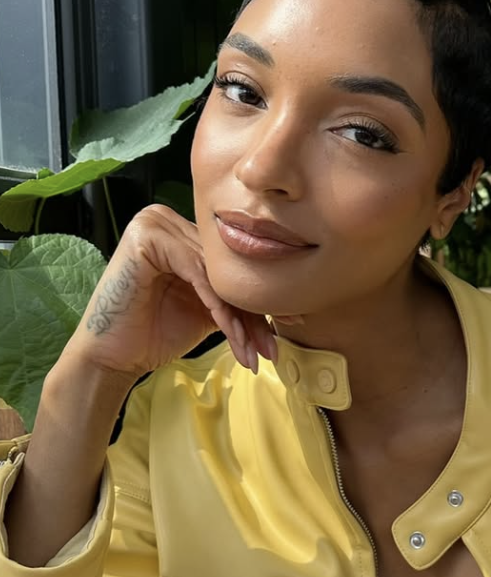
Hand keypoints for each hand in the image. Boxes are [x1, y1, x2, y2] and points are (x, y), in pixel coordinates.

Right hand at [65, 204, 275, 377]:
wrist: (115, 357)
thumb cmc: (156, 333)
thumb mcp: (208, 308)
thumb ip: (237, 295)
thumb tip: (288, 301)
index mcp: (182, 229)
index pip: (230, 265)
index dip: (257, 302)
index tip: (281, 334)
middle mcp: (168, 219)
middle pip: (225, 269)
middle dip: (252, 315)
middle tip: (270, 350)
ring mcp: (154, 223)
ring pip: (215, 274)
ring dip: (239, 319)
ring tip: (254, 352)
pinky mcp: (146, 238)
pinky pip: (197, 274)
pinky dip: (217, 307)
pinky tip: (233, 335)